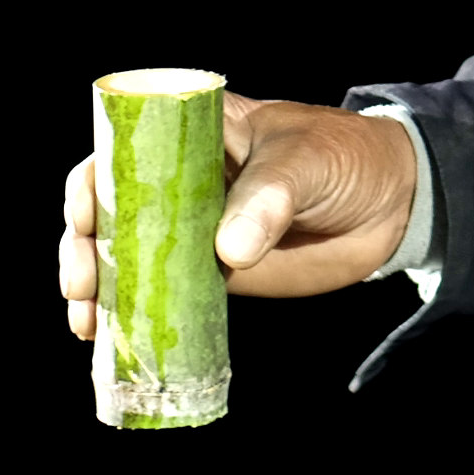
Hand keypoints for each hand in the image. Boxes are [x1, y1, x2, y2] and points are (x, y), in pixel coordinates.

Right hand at [57, 94, 416, 339]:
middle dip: (81, 247)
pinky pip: (161, 292)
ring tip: (87, 324)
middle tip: (81, 287)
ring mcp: (190, 228)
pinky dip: (135, 317)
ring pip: (124, 255)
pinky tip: (113, 342)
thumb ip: (269, 198)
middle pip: (106, 209)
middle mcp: (177, 179)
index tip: (83, 219)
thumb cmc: (346, 157)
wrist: (392, 202)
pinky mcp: (211, 272)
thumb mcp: (308, 161)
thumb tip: (226, 251)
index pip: (120, 150)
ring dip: (98, 289)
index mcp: (190, 132)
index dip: (91, 183)